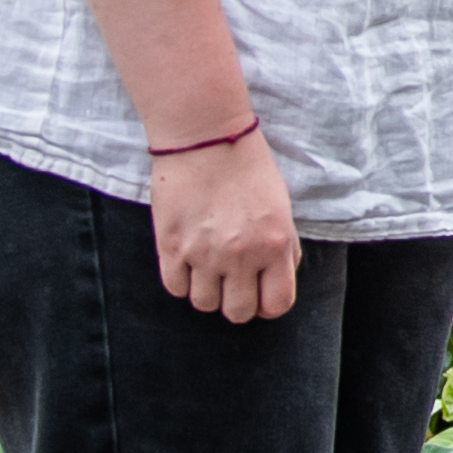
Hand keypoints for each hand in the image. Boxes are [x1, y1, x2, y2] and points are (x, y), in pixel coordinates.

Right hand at [151, 132, 303, 322]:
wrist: (206, 138)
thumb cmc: (248, 169)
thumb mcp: (281, 209)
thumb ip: (282, 248)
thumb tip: (275, 281)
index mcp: (275, 245)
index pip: (276, 305)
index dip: (268, 304)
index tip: (259, 294)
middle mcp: (241, 255)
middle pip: (238, 313)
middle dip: (237, 302)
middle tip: (232, 282)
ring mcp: (203, 253)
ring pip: (204, 304)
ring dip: (207, 291)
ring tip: (207, 266)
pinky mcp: (171, 246)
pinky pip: (176, 288)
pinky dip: (181, 280)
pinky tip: (187, 260)